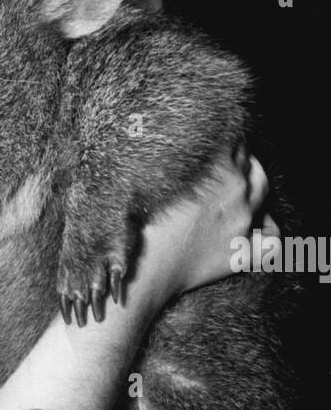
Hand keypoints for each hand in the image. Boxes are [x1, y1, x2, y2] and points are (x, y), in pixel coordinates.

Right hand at [139, 145, 276, 303]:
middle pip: (250, 165)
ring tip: (241, 189)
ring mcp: (242, 222)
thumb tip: (178, 144)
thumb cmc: (138, 223)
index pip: (233, 143)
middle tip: (225, 167)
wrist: (142, 266)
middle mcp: (236, 191)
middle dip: (241, 162)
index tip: (214, 149)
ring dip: (254, 186)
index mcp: (218, 167)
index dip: (224, 144)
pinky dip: (268, 230)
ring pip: (262, 192)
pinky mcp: (241, 252)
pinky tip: (259, 227)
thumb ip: (180, 157)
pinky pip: (271, 240)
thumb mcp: (153, 175)